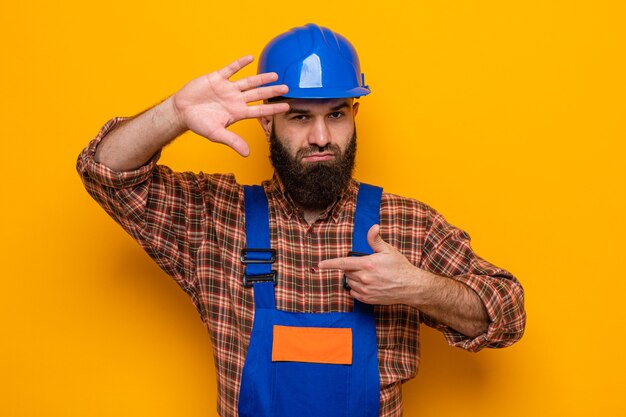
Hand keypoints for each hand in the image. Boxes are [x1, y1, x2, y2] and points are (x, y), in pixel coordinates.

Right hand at [172, 55, 288, 155]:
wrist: (181, 111)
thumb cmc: (198, 124)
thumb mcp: (216, 134)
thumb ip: (232, 141)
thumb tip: (247, 154)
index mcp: (237, 112)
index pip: (259, 111)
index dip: (273, 109)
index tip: (287, 107)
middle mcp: (235, 99)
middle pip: (258, 94)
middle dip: (272, 91)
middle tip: (287, 88)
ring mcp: (227, 88)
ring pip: (248, 82)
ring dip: (261, 78)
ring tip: (275, 75)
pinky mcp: (217, 78)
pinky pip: (230, 69)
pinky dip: (240, 64)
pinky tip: (250, 58)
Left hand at [318, 225, 419, 304]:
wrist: (410, 286)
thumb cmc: (400, 267)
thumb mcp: (388, 250)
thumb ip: (376, 240)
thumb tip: (373, 227)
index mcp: (367, 264)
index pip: (343, 263)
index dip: (330, 263)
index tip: (320, 265)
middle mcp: (364, 278)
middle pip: (347, 272)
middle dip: (352, 268)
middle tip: (366, 266)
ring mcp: (365, 290)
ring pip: (350, 282)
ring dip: (354, 278)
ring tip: (369, 275)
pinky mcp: (368, 299)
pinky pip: (354, 293)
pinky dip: (357, 288)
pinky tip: (368, 284)